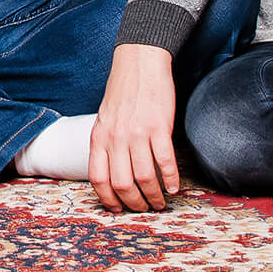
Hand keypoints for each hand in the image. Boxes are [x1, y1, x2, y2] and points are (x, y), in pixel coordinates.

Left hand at [89, 44, 177, 212]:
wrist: (139, 62)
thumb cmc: (123, 91)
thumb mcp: (104, 118)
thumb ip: (105, 143)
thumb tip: (111, 173)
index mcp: (99, 136)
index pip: (98, 178)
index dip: (108, 199)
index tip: (118, 209)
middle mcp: (115, 137)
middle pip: (122, 184)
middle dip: (135, 203)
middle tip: (144, 208)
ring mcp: (137, 132)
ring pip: (145, 177)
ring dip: (154, 196)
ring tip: (161, 202)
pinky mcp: (159, 126)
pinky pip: (165, 161)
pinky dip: (171, 179)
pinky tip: (174, 187)